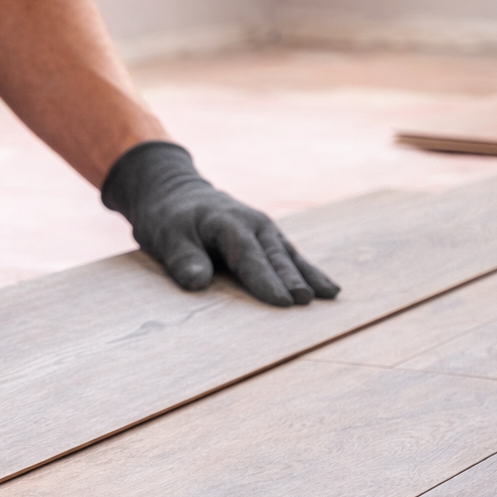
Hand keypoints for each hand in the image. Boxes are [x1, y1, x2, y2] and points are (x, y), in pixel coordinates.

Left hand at [101, 141, 339, 306]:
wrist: (176, 194)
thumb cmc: (170, 219)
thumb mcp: (166, 236)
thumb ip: (183, 259)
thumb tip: (198, 283)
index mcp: (228, 223)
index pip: (249, 256)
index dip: (266, 279)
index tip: (283, 302)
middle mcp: (253, 224)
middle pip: (275, 255)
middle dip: (292, 279)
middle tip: (306, 302)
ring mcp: (264, 229)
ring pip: (289, 255)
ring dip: (308, 275)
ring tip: (330, 295)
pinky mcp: (268, 238)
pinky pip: (291, 255)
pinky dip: (308, 270)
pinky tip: (327, 288)